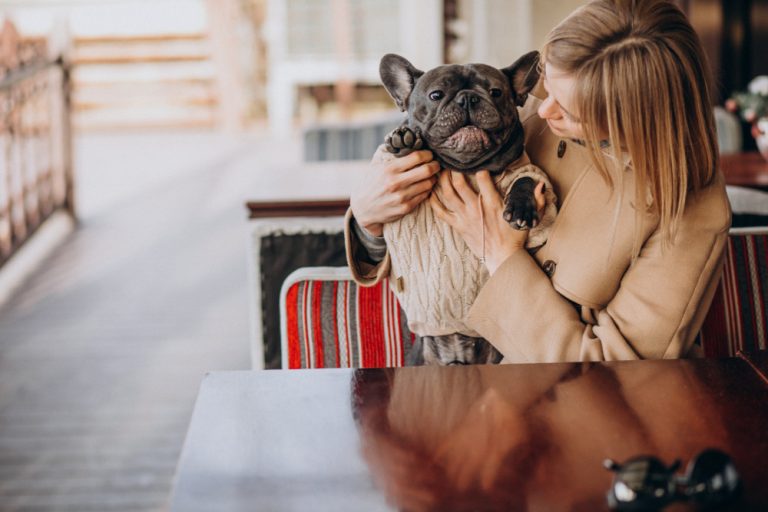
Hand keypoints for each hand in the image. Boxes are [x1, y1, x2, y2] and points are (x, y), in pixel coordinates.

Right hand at [350, 150, 439, 235]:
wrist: (363, 208)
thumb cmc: (372, 183)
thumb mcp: (377, 166)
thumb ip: (391, 155)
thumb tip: (408, 140)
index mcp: (389, 169)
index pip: (417, 157)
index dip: (428, 154)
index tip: (429, 155)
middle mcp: (396, 182)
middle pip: (426, 170)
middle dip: (435, 165)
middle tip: (436, 164)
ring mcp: (401, 196)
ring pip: (428, 184)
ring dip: (433, 178)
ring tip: (431, 176)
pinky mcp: (405, 208)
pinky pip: (424, 196)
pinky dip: (427, 189)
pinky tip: (424, 186)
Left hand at [430, 170, 544, 273]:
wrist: (502, 257)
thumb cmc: (515, 237)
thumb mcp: (529, 217)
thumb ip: (537, 200)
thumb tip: (541, 185)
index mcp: (493, 203)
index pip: (482, 178)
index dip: (478, 166)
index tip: (476, 160)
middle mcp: (476, 208)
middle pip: (459, 183)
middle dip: (453, 169)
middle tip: (451, 160)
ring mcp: (465, 217)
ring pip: (448, 194)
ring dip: (442, 180)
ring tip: (440, 170)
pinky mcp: (458, 226)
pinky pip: (441, 212)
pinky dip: (433, 202)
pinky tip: (430, 193)